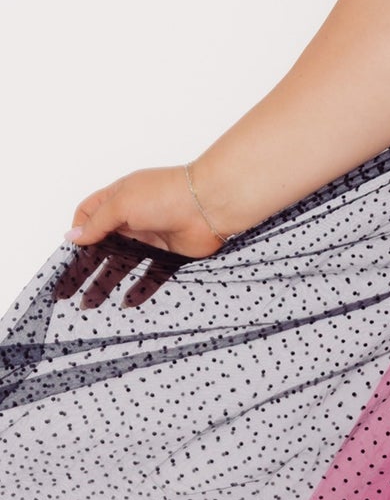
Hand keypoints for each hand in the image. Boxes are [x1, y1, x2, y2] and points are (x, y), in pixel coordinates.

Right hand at [57, 165, 228, 309]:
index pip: (90, 214)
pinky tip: (125, 303)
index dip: (78, 233)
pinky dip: (138, 290)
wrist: (211, 205)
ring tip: (90, 304)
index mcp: (120, 198)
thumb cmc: (166, 195)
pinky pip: (151, 276)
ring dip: (106, 282)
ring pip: (124, 264)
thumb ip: (97, 223)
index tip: (69, 255)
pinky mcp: (170, 254)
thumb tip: (72, 236)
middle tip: (68, 291)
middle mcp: (134, 218)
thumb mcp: (122, 203)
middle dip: (86, 267)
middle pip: (104, 245)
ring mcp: (153, 236)